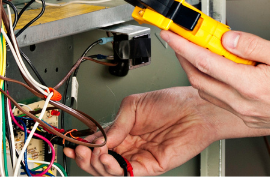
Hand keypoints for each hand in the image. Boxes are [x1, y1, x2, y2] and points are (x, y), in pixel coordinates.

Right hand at [63, 86, 245, 175]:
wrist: (196, 108)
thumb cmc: (173, 101)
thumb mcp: (135, 104)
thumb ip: (116, 123)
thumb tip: (99, 138)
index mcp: (125, 130)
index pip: (98, 144)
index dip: (83, 146)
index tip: (73, 145)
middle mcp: (130, 145)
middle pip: (100, 160)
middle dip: (86, 158)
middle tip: (81, 151)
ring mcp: (139, 157)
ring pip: (110, 170)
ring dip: (97, 164)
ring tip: (95, 153)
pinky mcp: (150, 166)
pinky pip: (127, 173)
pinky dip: (113, 169)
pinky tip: (109, 158)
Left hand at [164, 29, 269, 135]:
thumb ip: (252, 44)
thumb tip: (227, 37)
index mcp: (250, 86)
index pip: (205, 61)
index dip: (183, 44)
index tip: (171, 33)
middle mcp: (244, 103)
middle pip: (200, 79)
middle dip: (184, 58)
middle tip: (180, 39)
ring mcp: (246, 113)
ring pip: (209, 91)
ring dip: (198, 71)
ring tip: (199, 50)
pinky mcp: (251, 117)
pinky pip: (222, 100)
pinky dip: (213, 83)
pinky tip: (221, 70)